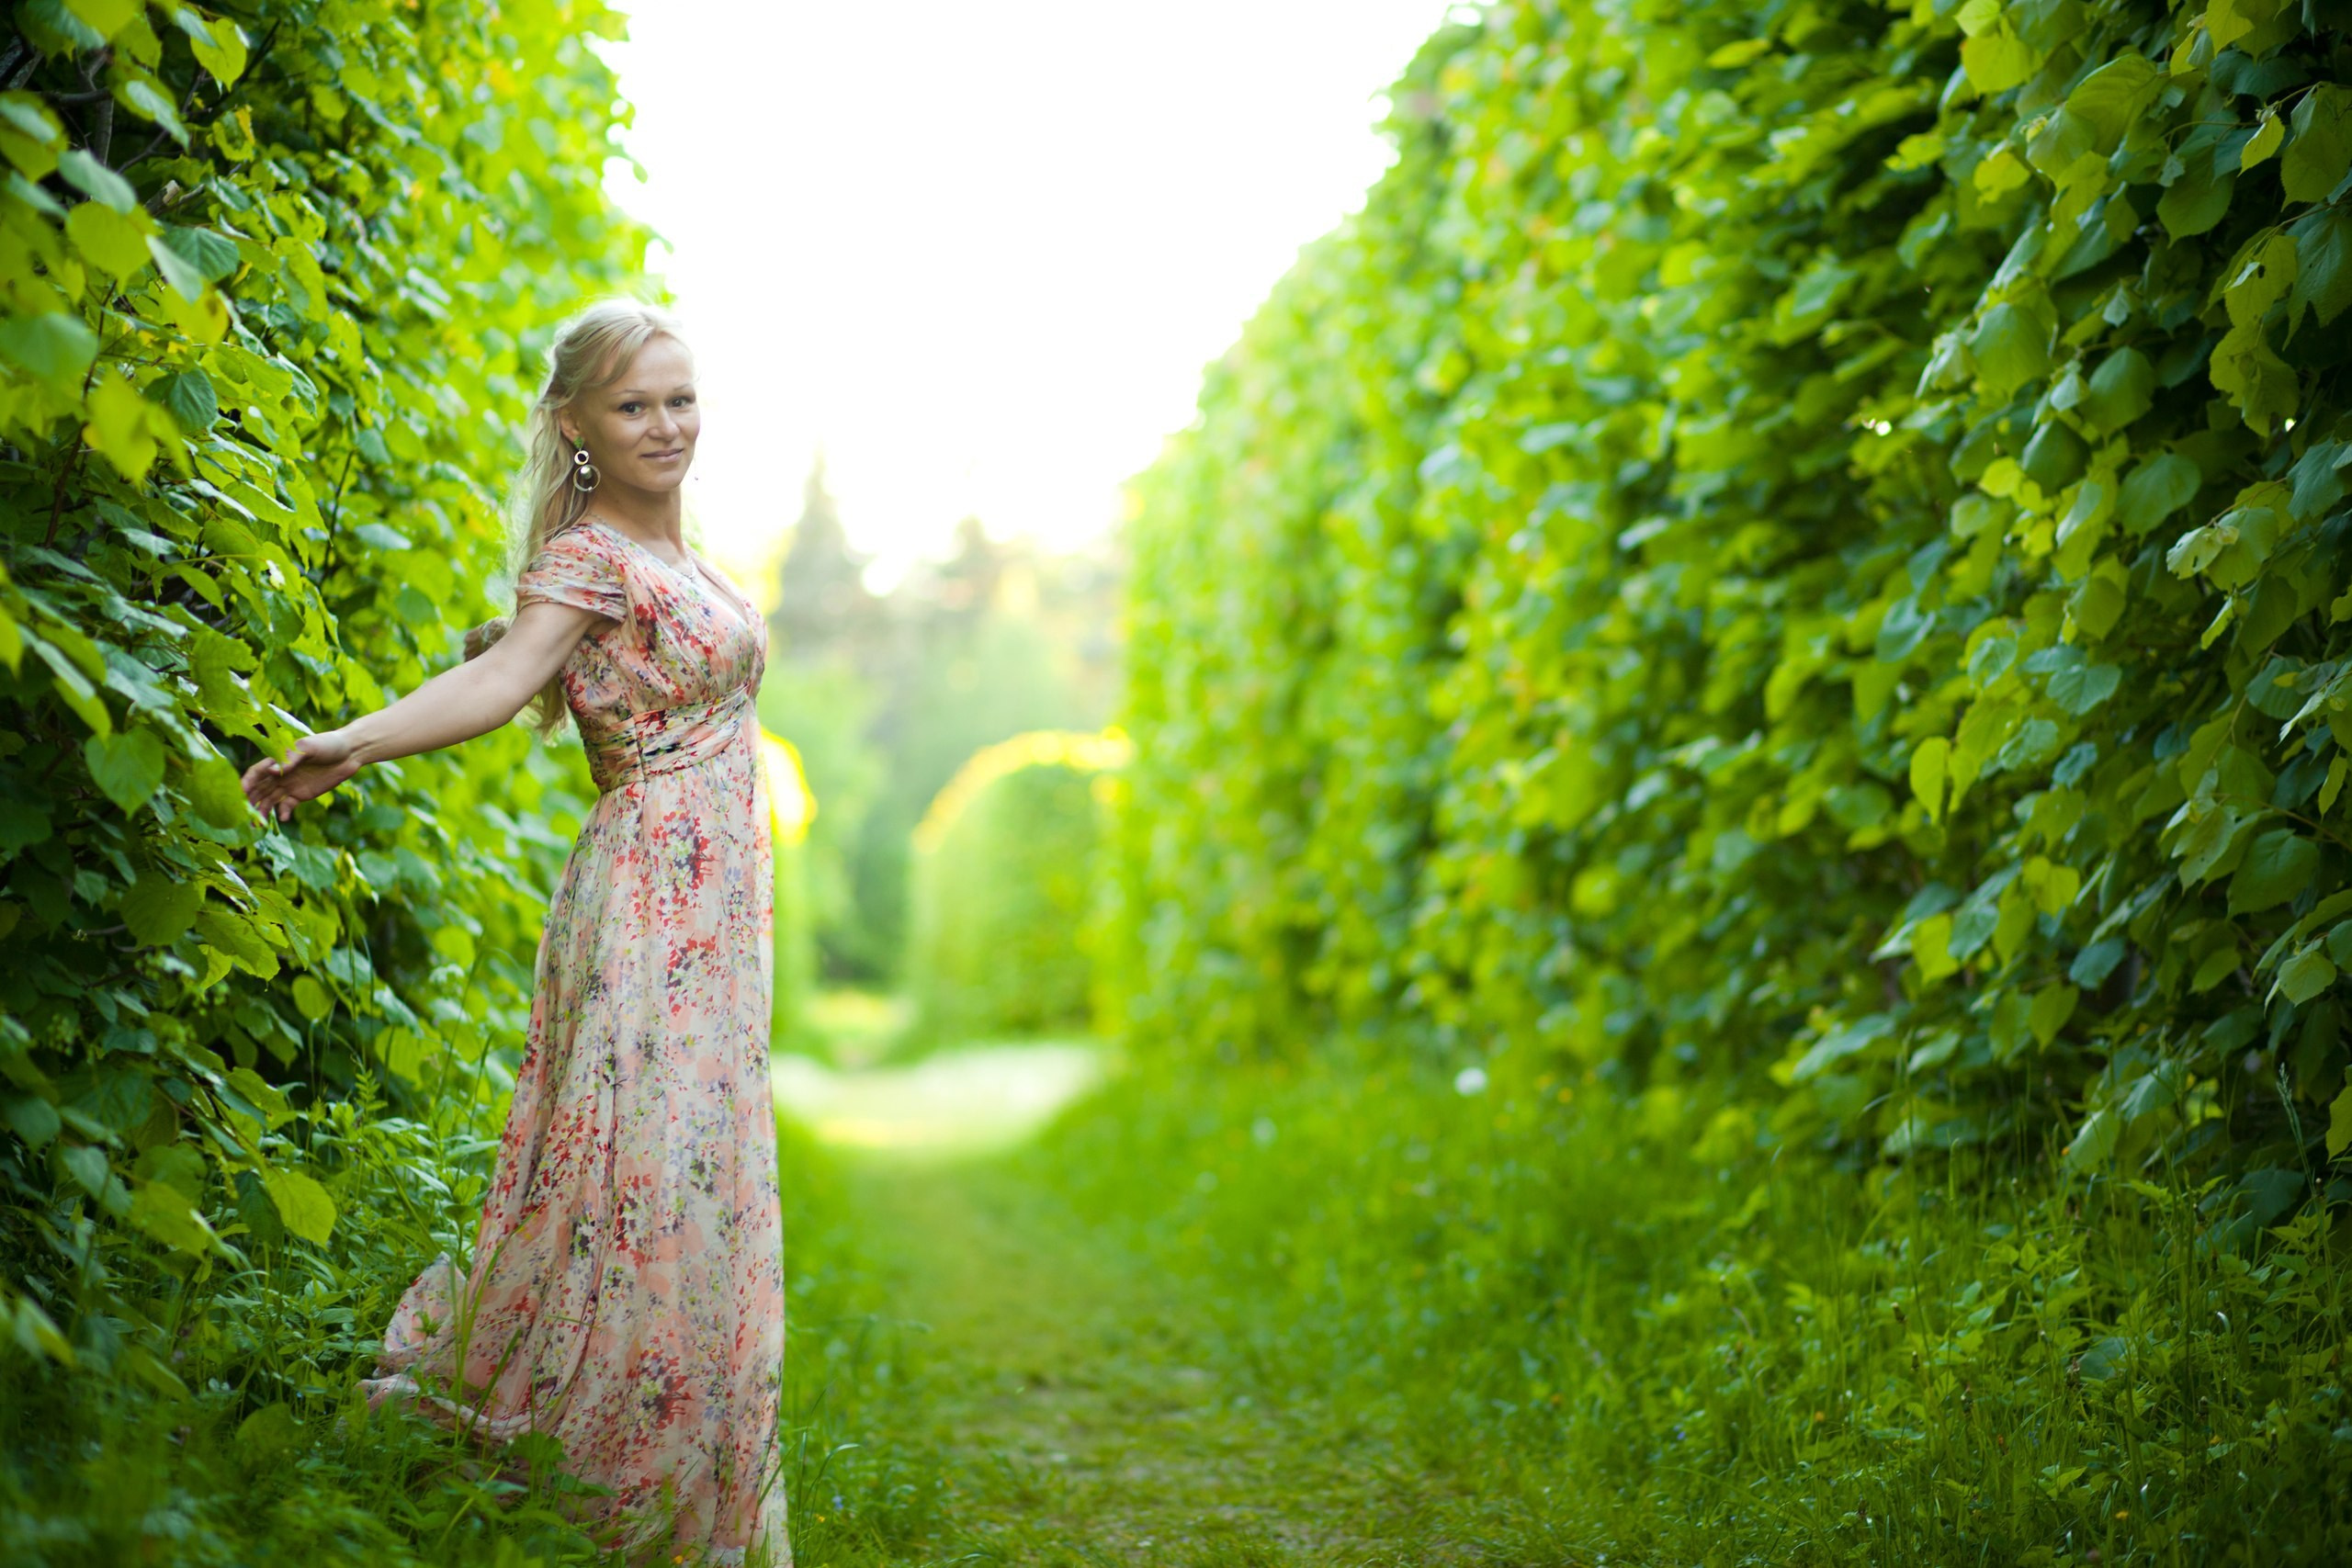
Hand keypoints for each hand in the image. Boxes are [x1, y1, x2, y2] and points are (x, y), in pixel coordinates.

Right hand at [242, 730, 361, 822]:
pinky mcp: (301, 794)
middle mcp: (280, 773)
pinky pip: (287, 806)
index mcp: (278, 759)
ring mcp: (290, 785)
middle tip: (245, 815)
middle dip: (250, 801)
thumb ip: (291, 759)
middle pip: (259, 789)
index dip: (248, 782)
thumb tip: (271, 771)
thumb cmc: (327, 744)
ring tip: (257, 824)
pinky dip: (283, 813)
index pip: (257, 772)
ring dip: (262, 811)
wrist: (350, 753)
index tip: (242, 792)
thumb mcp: (309, 747)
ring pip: (270, 800)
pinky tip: (283, 819)